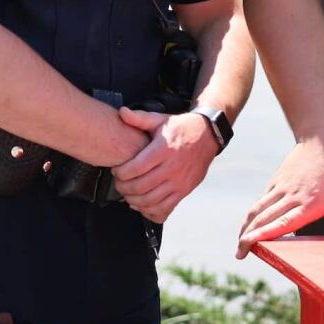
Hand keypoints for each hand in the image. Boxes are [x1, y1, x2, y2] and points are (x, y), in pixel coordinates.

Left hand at [111, 107, 218, 222]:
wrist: (208, 136)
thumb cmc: (180, 128)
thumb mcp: (160, 119)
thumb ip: (139, 118)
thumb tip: (122, 113)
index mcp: (164, 149)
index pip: (136, 168)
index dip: (121, 173)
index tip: (116, 171)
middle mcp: (173, 167)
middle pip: (141, 186)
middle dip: (124, 188)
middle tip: (118, 184)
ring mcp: (180, 181)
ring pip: (151, 200)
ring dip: (134, 201)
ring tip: (127, 194)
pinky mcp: (185, 190)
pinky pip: (165, 207)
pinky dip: (150, 211)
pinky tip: (141, 205)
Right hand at [236, 134, 323, 258]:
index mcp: (310, 203)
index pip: (282, 223)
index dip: (264, 235)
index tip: (249, 246)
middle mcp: (292, 196)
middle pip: (264, 219)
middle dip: (248, 238)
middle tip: (239, 254)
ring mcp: (282, 187)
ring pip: (258, 209)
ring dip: (246, 227)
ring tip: (239, 242)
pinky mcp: (277, 179)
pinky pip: (262, 199)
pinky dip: (253, 213)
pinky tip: (250, 223)